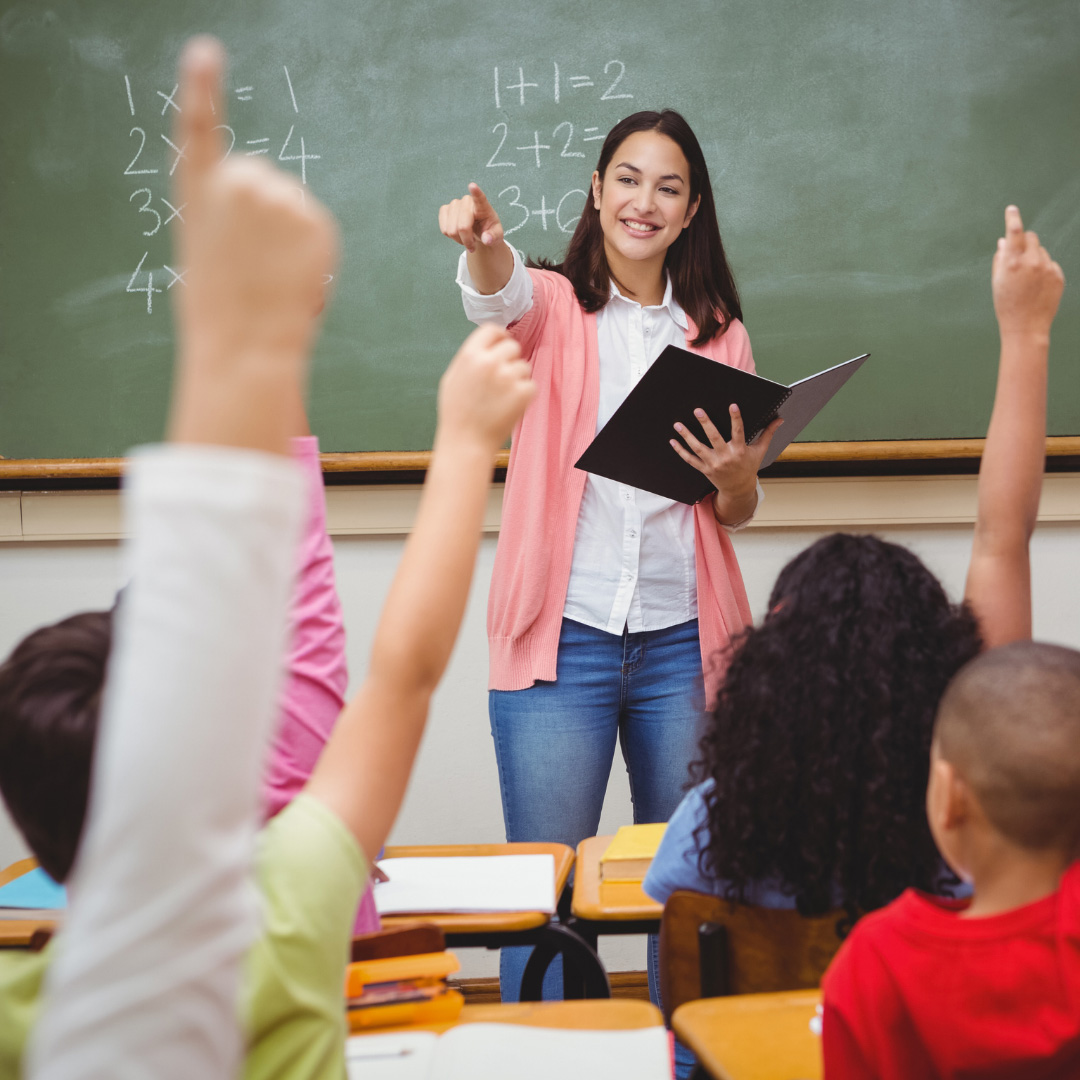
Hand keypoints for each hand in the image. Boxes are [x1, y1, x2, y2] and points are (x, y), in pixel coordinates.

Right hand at [173, 37, 337, 381]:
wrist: (247, 344)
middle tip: (253, 262)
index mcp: (198, 191)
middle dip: (263, 212)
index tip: (205, 52)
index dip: (202, 86)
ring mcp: (280, 198)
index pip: (198, 126)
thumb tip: (264, 211)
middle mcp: (238, 182)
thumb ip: (227, 218)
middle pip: (261, 178)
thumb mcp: (206, 252)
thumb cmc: (220, 311)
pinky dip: (313, 249)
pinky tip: (294, 275)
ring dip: (289, 233)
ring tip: (272, 275)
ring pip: (292, 204)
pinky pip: (316, 226)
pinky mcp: (316, 220)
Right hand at [437, 324, 533, 449]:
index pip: (492, 329)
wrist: (465, 443)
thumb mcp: (453, 378)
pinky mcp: (522, 392)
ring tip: (502, 398)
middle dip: (510, 360)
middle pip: (512, 346)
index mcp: (470, 355)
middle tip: (502, 379)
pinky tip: (509, 406)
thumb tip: (489, 344)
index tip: (502, 345)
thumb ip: (471, 358)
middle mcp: (489, 362)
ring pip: (523, 367)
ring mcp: (508, 377)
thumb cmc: (457, 413)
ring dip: (517, 379)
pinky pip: (531, 385)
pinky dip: (524, 395)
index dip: (499, 337)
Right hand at [438, 183, 504, 252]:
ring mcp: (454, 204)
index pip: (480, 198)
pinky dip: (451, 237)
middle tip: (473, 246)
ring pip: (451, 230)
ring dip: (459, 239)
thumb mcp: (497, 236)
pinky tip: (458, 234)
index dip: (475, 193)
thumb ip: (493, 237)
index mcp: (483, 206)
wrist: (479, 231)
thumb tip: (486, 239)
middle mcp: (467, 201)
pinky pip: (444, 229)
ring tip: (466, 238)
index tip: (472, 185)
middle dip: (467, 240)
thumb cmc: (489, 231)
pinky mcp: (444, 209)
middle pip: (462, 226)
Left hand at [670, 405, 780, 522]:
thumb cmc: (749, 467)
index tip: (732, 405)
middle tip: (698, 410)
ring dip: (687, 436)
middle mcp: (725, 457)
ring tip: (678, 424)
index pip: (738, 432)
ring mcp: (713, 464)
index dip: (736, 418)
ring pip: (698, 448)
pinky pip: (690, 460)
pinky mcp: (704, 469)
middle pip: (714, 438)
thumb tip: (779, 419)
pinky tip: (673, 441)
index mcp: (739, 450)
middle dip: (705, 424)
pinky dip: (680, 451)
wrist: (738, 489)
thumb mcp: (759, 451)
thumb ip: (767, 433)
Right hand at [992, 205, 1064, 341]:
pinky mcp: (1058, 275)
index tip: (1012, 209)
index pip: (1014, 232)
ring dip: (1035, 258)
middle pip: (1032, 237)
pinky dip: (1044, 270)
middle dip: (1025, 242)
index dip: (1012, 218)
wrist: (1026, 327)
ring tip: (1027, 280)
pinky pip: (1051, 264)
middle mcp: (1032, 261)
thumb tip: (1003, 242)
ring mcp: (1047, 268)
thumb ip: (1000, 259)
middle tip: (1018, 258)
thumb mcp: (997, 282)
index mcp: (1012, 262)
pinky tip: (1037, 287)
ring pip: (1042, 251)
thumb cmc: (1007, 306)